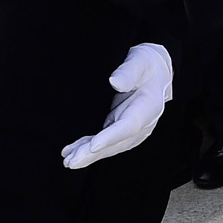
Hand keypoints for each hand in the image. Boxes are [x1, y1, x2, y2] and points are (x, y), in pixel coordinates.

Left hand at [62, 43, 173, 168]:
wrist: (154, 73)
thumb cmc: (146, 65)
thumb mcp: (140, 61)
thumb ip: (129, 71)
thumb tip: (114, 82)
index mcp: (148, 107)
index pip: (129, 125)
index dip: (111, 137)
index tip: (93, 146)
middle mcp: (142, 124)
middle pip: (116, 143)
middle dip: (93, 154)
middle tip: (72, 162)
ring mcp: (131, 129)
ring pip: (109, 147)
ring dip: (88, 155)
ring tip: (68, 161)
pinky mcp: (120, 129)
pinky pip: (104, 142)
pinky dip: (87, 149)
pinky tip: (71, 153)